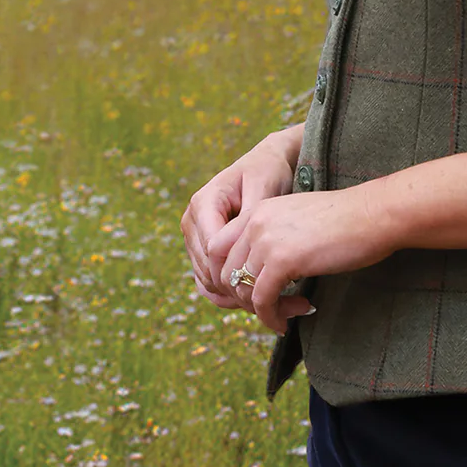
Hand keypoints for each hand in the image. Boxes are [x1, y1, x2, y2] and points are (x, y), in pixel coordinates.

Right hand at [180, 126, 301, 309]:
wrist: (265, 164)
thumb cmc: (267, 171)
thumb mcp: (263, 188)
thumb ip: (248, 218)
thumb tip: (234, 247)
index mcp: (202, 203)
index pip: (212, 251)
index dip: (237, 271)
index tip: (268, 282)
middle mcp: (192, 222)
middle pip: (207, 270)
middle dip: (238, 288)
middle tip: (274, 300)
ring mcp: (194, 237)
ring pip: (207, 281)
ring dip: (235, 295)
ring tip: (271, 302)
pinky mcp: (201, 250)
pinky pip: (209, 282)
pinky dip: (229, 294)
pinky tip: (257, 298)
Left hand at [208, 184, 397, 334]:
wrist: (372, 214)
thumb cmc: (344, 220)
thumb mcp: (296, 221)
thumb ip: (273, 238)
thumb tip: (260, 271)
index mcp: (258, 209)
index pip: (217, 249)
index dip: (228, 276)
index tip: (251, 292)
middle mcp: (255, 221)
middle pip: (226, 272)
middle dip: (244, 297)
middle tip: (271, 308)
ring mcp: (266, 240)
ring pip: (243, 289)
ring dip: (262, 310)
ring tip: (285, 315)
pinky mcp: (282, 260)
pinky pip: (262, 300)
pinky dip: (271, 317)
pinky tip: (286, 322)